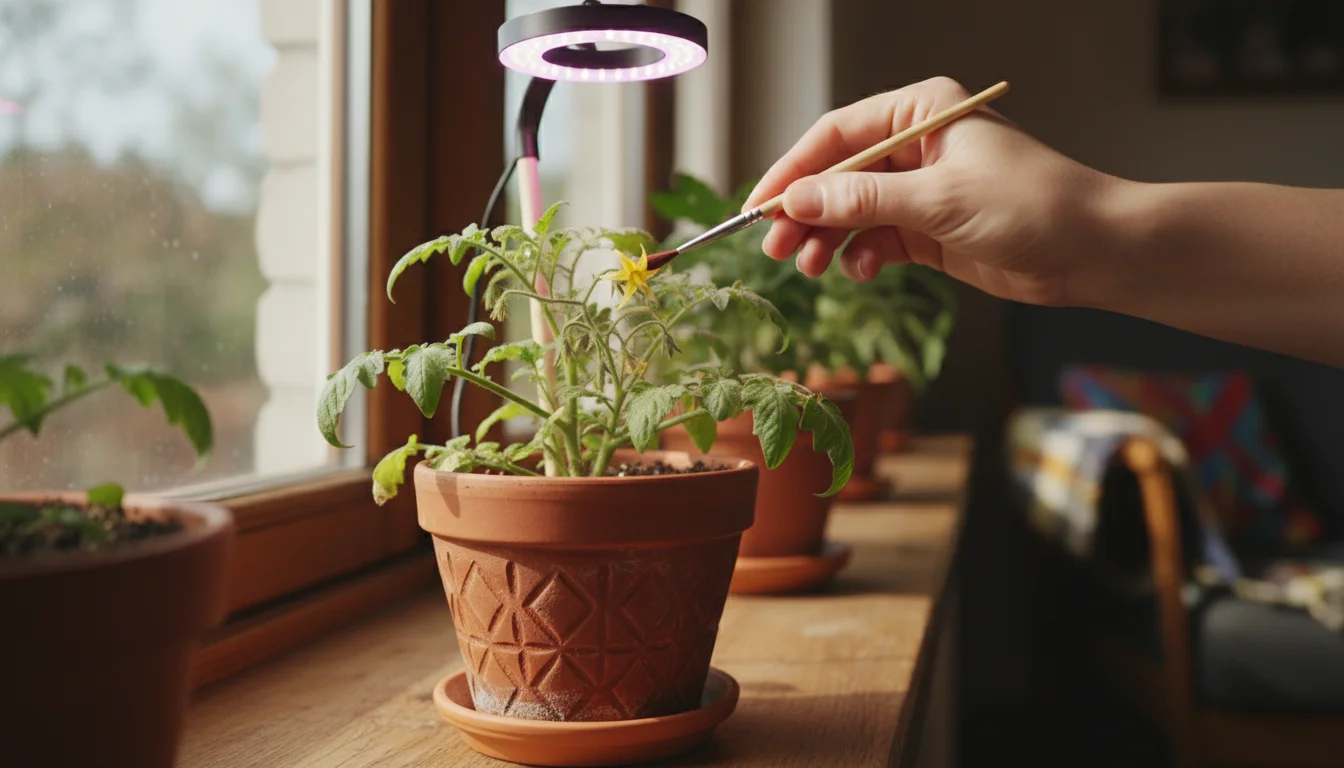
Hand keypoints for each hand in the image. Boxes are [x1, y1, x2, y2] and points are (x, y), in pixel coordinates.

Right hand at [743, 77, 1122, 306]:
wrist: (1092, 251)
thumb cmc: (1030, 205)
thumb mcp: (938, 201)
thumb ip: (862, 202)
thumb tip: (796, 202)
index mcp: (919, 113)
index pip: (836, 135)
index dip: (793, 171)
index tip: (759, 205)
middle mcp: (915, 146)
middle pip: (837, 176)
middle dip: (806, 212)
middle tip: (777, 247)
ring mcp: (921, 189)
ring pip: (852, 212)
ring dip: (828, 240)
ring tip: (810, 267)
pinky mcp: (929, 229)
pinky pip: (876, 239)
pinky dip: (862, 256)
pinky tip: (861, 272)